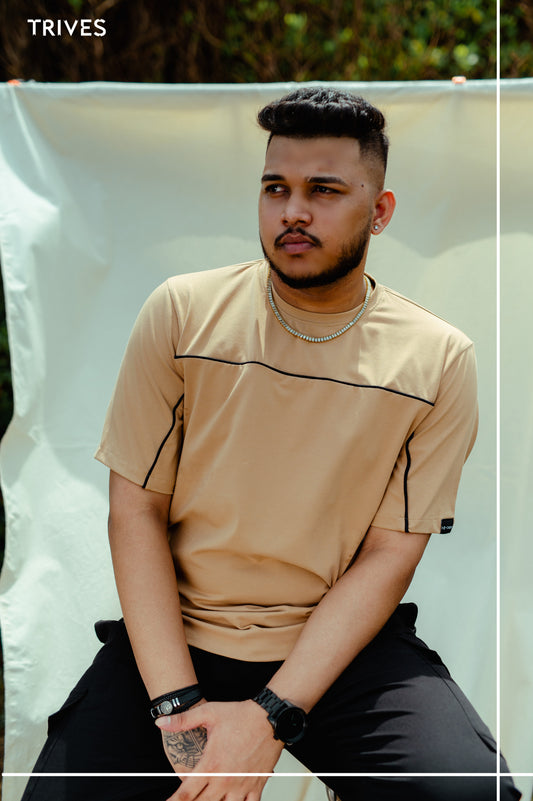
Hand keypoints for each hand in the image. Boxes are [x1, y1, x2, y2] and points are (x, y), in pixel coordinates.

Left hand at [155, 699, 284, 800]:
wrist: (270, 718)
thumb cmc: (241, 715)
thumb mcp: (209, 712)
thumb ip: (183, 720)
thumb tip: (160, 721)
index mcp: (211, 764)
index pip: (187, 792)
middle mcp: (225, 779)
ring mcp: (241, 785)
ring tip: (209, 798)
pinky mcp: (256, 785)